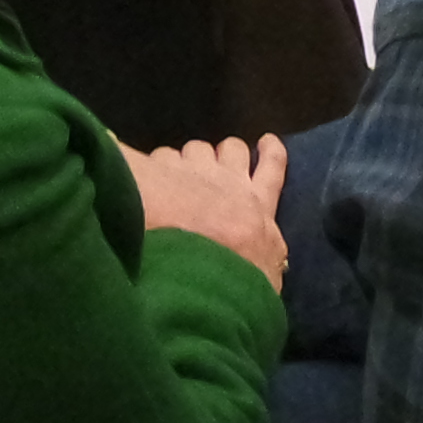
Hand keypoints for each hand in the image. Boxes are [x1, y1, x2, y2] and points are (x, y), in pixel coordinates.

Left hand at [131, 133, 290, 288]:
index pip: (273, 166)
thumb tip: (274, 264)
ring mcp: (195, 172)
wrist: (194, 273)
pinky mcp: (163, 172)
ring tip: (180, 178)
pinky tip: (149, 182)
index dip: (270, 151)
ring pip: (197, 148)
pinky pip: (163, 155)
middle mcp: (230, 181)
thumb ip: (270, 260)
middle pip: (233, 148)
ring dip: (190, 160)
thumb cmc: (236, 280)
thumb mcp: (267, 276)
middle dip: (224, 153)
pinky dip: (158, 167)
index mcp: (258, 205)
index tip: (266, 141)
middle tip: (216, 167)